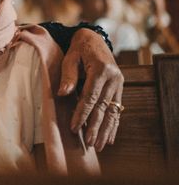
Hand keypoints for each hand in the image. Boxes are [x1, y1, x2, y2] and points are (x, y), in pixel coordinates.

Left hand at [58, 28, 123, 151]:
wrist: (95, 39)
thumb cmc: (79, 49)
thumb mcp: (70, 57)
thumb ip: (68, 75)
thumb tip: (63, 94)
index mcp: (102, 69)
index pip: (90, 97)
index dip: (82, 113)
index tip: (74, 127)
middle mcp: (114, 78)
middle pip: (103, 107)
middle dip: (95, 126)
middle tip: (89, 143)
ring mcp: (119, 83)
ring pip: (113, 111)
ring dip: (106, 130)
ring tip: (100, 145)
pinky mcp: (120, 88)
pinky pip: (117, 109)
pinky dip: (114, 124)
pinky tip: (111, 137)